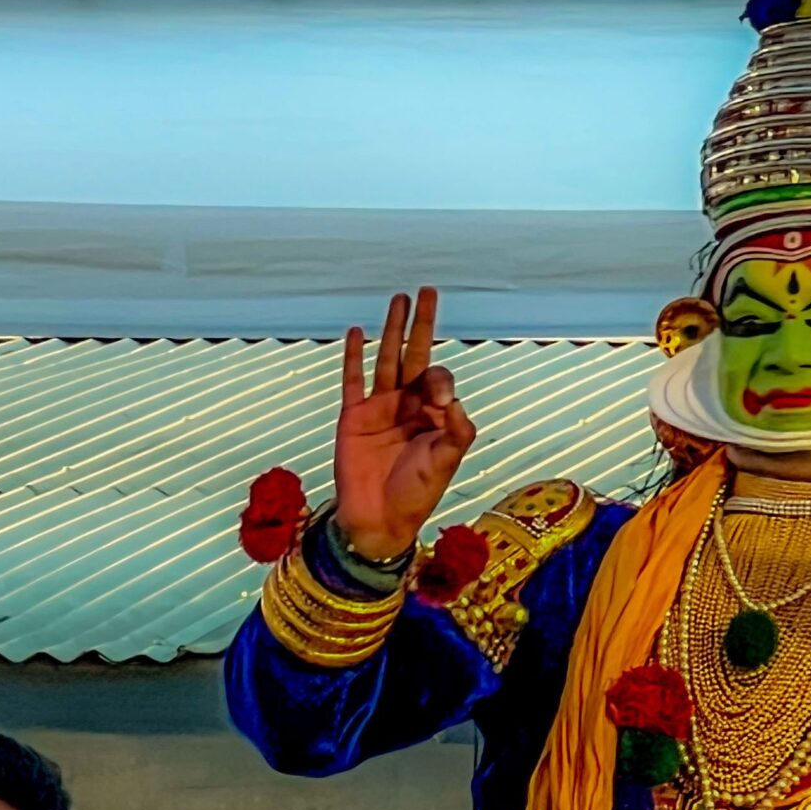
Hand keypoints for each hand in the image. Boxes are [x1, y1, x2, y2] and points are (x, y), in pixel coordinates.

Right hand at [332, 288, 476, 563]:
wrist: (378, 519)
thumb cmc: (417, 493)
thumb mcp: (446, 460)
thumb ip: (456, 428)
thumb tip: (451, 396)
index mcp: (434, 414)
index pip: (437, 378)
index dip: (438, 378)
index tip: (435, 396)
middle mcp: (408, 405)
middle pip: (415, 354)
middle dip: (421, 324)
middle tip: (427, 290)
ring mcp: (380, 408)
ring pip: (387, 359)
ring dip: (392, 330)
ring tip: (398, 299)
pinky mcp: (353, 416)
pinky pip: (353, 380)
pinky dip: (355, 356)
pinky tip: (357, 332)